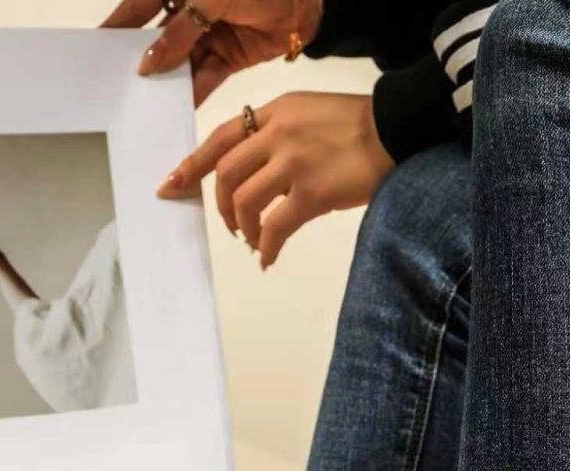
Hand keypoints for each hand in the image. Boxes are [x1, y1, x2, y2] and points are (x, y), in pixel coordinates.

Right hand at [101, 0, 322, 103]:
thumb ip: (180, 29)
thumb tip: (148, 61)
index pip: (140, 6)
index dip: (120, 26)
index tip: (98, 47)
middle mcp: (190, 6)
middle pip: (159, 37)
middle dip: (141, 60)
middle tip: (117, 86)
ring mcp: (210, 32)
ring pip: (181, 61)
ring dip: (166, 81)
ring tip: (143, 104)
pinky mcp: (230, 55)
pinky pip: (205, 76)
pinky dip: (192, 92)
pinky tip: (173, 109)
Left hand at [158, 92, 393, 266]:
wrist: (395, 131)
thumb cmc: (358, 128)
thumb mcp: (309, 114)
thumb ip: (280, 134)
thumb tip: (259, 171)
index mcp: (275, 113)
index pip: (221, 138)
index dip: (192, 164)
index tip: (173, 185)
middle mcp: (277, 134)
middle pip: (226, 175)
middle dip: (220, 207)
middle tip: (233, 227)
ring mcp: (292, 163)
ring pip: (244, 203)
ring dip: (244, 229)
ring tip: (256, 241)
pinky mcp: (311, 193)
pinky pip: (275, 227)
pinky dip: (267, 248)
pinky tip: (269, 258)